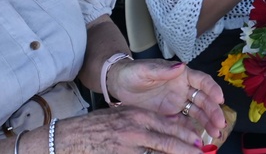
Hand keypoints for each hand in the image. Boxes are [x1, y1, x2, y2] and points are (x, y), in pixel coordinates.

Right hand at [54, 105, 209, 153]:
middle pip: (169, 141)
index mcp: (138, 115)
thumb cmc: (95, 126)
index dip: (188, 135)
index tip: (199, 142)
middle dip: (188, 150)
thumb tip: (171, 123)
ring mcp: (127, 146)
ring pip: (160, 153)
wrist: (65, 138)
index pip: (171, 125)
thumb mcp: (123, 115)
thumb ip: (146, 119)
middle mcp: (135, 129)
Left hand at [109, 59, 225, 138]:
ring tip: (216, 134)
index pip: (202, 81)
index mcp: (181, 75)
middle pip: (203, 100)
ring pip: (197, 113)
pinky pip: (184, 123)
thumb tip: (181, 66)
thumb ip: (162, 70)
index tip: (220, 99)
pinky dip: (192, 131)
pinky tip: (198, 140)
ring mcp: (178, 103)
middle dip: (213, 111)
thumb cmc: (132, 73)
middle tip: (220, 124)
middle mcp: (184, 89)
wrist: (118, 86)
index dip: (212, 89)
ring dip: (207, 122)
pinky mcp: (170, 115)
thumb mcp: (145, 70)